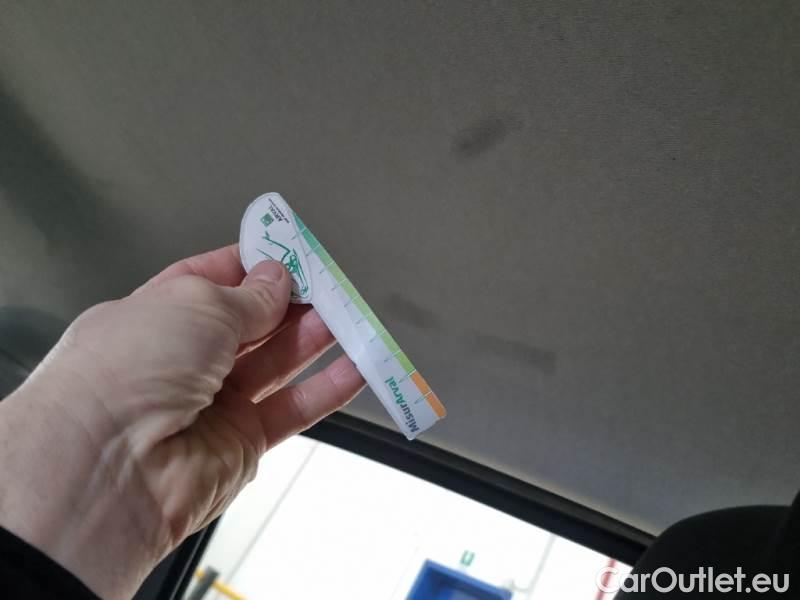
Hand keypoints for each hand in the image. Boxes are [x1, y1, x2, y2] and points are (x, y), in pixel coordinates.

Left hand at [0, 245, 364, 598]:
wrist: (108, 470)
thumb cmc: (132, 367)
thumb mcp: (195, 306)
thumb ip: (249, 295)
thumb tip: (277, 278)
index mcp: (156, 315)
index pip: (212, 280)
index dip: (254, 264)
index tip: (293, 252)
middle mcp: (182, 358)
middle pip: (251, 323)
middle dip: (291, 301)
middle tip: (332, 286)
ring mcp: (212, 403)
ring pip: (276, 363)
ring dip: (314, 339)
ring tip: (350, 318)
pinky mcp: (241, 443)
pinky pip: (292, 409)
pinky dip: (327, 389)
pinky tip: (357, 368)